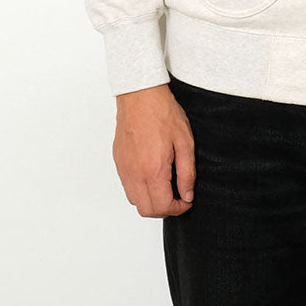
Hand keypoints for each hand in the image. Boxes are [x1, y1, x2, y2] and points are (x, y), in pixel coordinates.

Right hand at [113, 83, 195, 217]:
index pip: (162, 206)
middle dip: (164, 209)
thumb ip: (187, 173)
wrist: (140, 95)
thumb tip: (187, 195)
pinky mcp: (118, 162)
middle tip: (178, 197)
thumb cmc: (163, 113)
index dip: (178, 209)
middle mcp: (134, 173)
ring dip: (151, 200)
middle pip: (146, 210)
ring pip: (134, 201)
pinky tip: (153, 175)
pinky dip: (140, 189)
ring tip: (166, 186)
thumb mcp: (185, 142)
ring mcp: (124, 168)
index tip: (187, 200)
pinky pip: (127, 186)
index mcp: (153, 169)